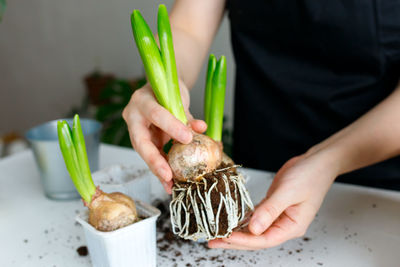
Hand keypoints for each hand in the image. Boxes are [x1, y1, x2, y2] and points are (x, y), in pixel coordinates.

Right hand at [122, 81, 206, 193]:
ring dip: (159, 170)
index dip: (171, 127)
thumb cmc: (169, 91)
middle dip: (155, 161)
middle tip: (168, 175)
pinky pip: (153, 156)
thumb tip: (201, 128)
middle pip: (141, 142)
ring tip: (170, 185)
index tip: (187, 139)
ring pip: (146, 153)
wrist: (162, 90)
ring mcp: (136, 130)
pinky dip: (162, 168)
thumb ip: (187, 117)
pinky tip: (170, 182)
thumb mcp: (179, 100)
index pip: (156, 114)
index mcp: (142, 100)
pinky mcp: (144, 141)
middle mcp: (134, 116)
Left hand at [208, 151, 338, 249]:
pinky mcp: (273, 206)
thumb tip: (253, 228)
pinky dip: (243, 220)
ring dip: (237, 232)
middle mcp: (284, 225)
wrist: (317, 162)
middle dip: (234, 241)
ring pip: (254, 229)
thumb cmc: (310, 176)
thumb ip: (270, 210)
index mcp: (292, 226)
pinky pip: (256, 217)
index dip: (243, 240)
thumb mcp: (288, 192)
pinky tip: (231, 222)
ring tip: (217, 234)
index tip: (226, 237)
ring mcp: (278, 216)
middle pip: (256, 239)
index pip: (264, 240)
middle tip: (213, 241)